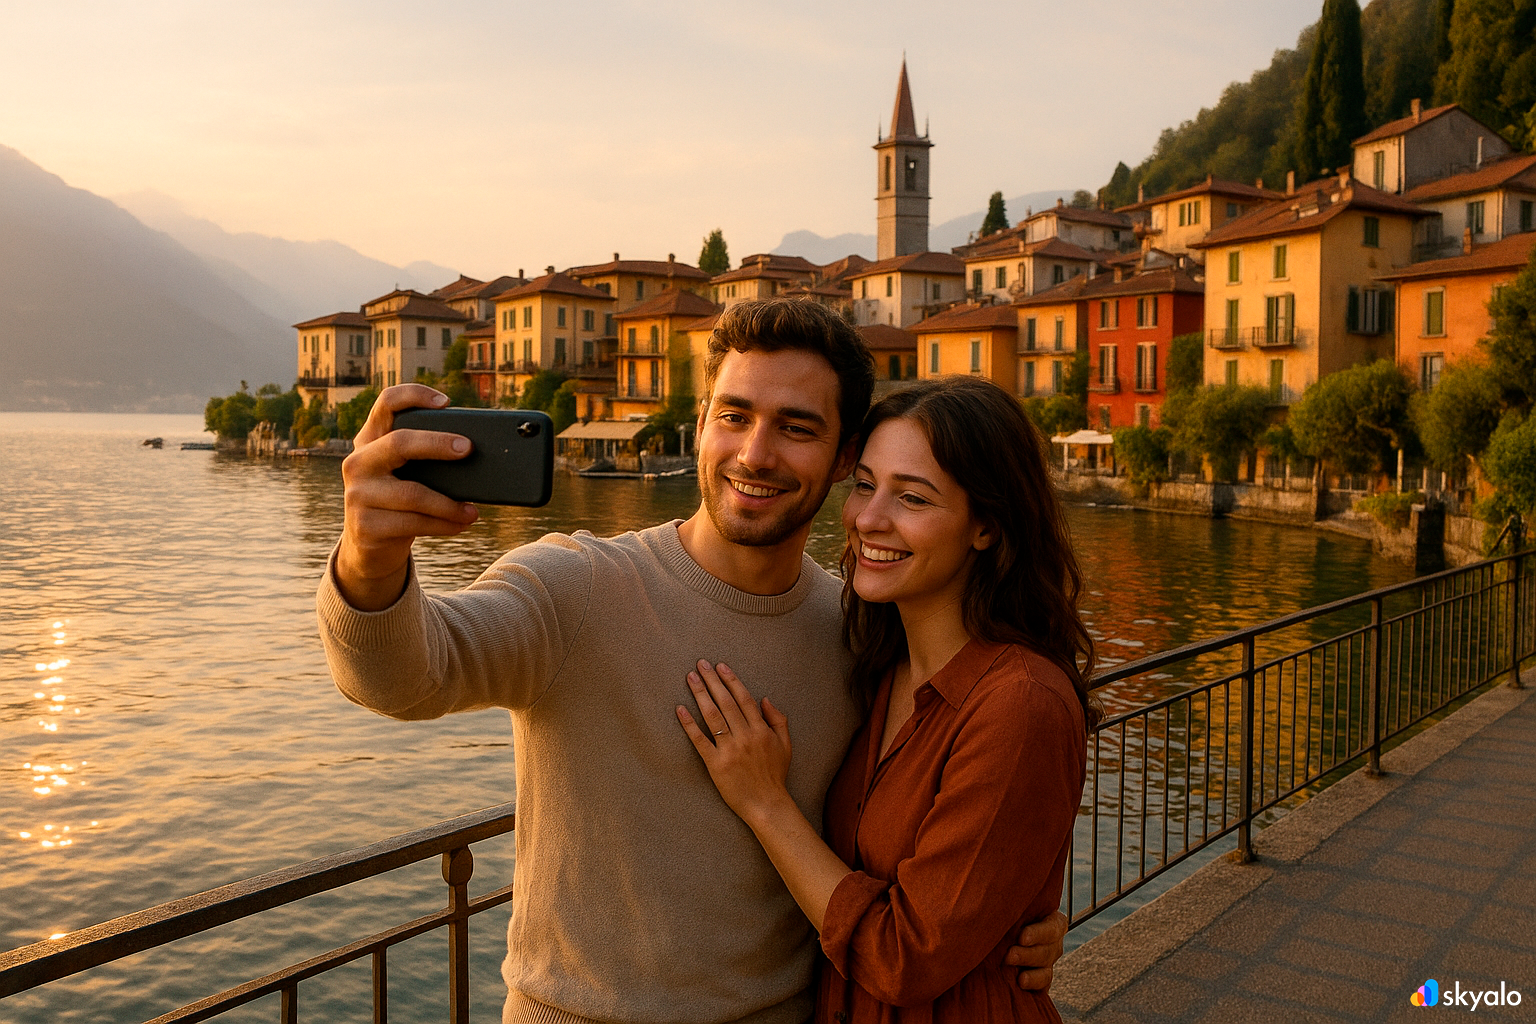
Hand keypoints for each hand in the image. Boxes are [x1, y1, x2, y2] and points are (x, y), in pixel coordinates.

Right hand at [335, 384, 478, 609]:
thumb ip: (425, 458)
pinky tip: (460, 524)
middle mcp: (358, 462)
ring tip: (472, 510)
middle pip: (399, 443)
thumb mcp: (406, 473)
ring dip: (449, 504)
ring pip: (413, 494)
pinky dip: (444, 524)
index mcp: (370, 440)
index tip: (446, 402)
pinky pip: (414, 522)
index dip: (414, 395)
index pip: (387, 403)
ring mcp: (358, 494)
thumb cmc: (400, 500)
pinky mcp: (365, 525)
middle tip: (468, 449)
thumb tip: (474, 453)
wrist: (370, 544)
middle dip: (437, 444)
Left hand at [676, 661, 792, 823]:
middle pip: (726, 702)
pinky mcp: (716, 765)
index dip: (731, 680)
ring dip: (700, 694)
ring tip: (690, 678)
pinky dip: (689, 724)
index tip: (720, 666)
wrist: (767, 804)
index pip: (744, 698)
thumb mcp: (785, 745)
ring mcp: (729, 750)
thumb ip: (778, 720)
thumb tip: (765, 698)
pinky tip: (680, 709)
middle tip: (700, 664)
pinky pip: (700, 741)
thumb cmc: (775, 775)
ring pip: (712, 717)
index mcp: (761, 730)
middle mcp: (745, 737)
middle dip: (712, 680)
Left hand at [1003, 909, 1066, 990]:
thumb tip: (991, 884)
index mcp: (1051, 921)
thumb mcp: (1010, 907)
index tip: (1021, 937)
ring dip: (1032, 974)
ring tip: (1019, 978)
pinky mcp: (1040, 981)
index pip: (1052, 927)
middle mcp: (1052, 943)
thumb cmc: (1003, 914)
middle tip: (1009, 956)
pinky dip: (1033, 986)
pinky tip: (1021, 985)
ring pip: (1046, 970)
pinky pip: (1042, 986)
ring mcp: (1047, 963)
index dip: (1038, 933)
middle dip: (1028, 955)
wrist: (996, 939)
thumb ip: (1008, 904)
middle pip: (1048, 951)